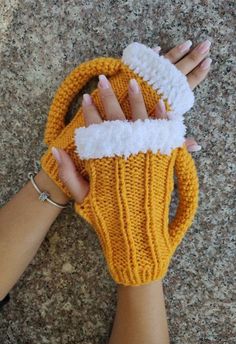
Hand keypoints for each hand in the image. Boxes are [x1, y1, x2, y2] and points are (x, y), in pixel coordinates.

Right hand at [52, 39, 210, 201]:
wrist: (137, 230)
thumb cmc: (108, 215)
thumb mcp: (82, 196)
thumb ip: (68, 173)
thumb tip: (56, 149)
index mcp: (104, 159)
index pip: (95, 128)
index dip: (90, 112)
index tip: (88, 98)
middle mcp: (125, 152)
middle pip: (116, 117)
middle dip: (108, 97)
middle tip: (103, 81)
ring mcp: (145, 154)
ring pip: (140, 119)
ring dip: (136, 99)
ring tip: (132, 82)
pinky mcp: (162, 159)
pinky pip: (164, 133)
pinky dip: (162, 117)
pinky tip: (160, 103)